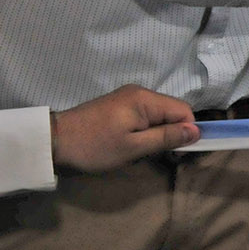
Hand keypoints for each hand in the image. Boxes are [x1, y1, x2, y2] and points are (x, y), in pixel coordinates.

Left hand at [50, 85, 199, 172]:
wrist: (52, 142)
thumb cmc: (94, 147)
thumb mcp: (133, 148)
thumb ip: (166, 137)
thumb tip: (196, 131)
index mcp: (145, 99)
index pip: (184, 111)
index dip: (188, 131)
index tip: (179, 153)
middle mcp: (139, 92)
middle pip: (172, 112)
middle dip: (172, 134)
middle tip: (160, 157)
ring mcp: (127, 97)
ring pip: (158, 115)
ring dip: (157, 134)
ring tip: (142, 152)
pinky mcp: (117, 106)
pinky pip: (143, 116)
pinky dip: (144, 131)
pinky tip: (132, 144)